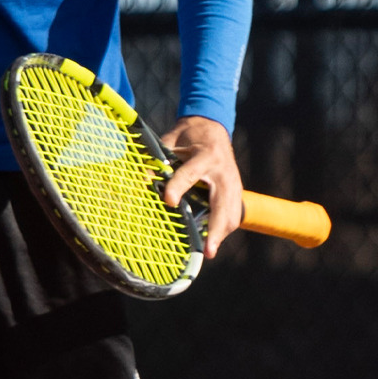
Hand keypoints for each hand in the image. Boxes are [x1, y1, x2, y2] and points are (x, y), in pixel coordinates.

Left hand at [159, 116, 242, 258]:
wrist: (213, 127)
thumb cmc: (189, 136)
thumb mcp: (170, 140)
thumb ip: (157, 159)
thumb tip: (140, 180)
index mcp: (205, 155)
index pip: (191, 173)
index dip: (179, 187)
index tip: (169, 200)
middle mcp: (223, 171)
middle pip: (223, 204)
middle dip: (215, 228)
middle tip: (207, 251)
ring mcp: (233, 183)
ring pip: (232, 214)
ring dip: (221, 234)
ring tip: (209, 251)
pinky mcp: (237, 191)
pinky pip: (234, 214)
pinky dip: (224, 229)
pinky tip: (213, 241)